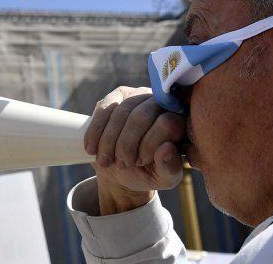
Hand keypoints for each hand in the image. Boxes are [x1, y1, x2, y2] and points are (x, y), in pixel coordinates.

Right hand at [84, 86, 185, 214]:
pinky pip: (104, 108)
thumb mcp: (163, 178)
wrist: (121, 167)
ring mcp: (140, 95)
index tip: (140, 162)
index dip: (150, 144)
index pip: (167, 123)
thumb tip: (166, 149)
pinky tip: (92, 149)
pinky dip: (95, 132)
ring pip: (121, 112)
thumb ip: (170, 167)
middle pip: (141, 116)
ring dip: (109, 140)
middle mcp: (162, 102)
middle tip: (122, 164)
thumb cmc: (149, 172)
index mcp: (180, 121)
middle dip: (126, 144)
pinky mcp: (119, 95)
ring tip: (105, 161)